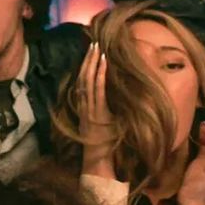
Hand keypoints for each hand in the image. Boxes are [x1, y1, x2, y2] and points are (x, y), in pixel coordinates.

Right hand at [76, 42, 115, 178]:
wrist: (97, 161)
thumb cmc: (105, 146)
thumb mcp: (106, 124)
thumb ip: (107, 111)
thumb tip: (119, 99)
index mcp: (87, 108)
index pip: (85, 82)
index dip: (86, 67)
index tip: (91, 52)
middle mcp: (86, 106)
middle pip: (84, 78)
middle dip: (88, 60)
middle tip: (93, 43)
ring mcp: (90, 108)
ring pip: (88, 82)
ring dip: (92, 64)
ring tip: (97, 49)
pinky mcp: (96, 112)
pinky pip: (97, 91)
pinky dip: (99, 77)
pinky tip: (102, 65)